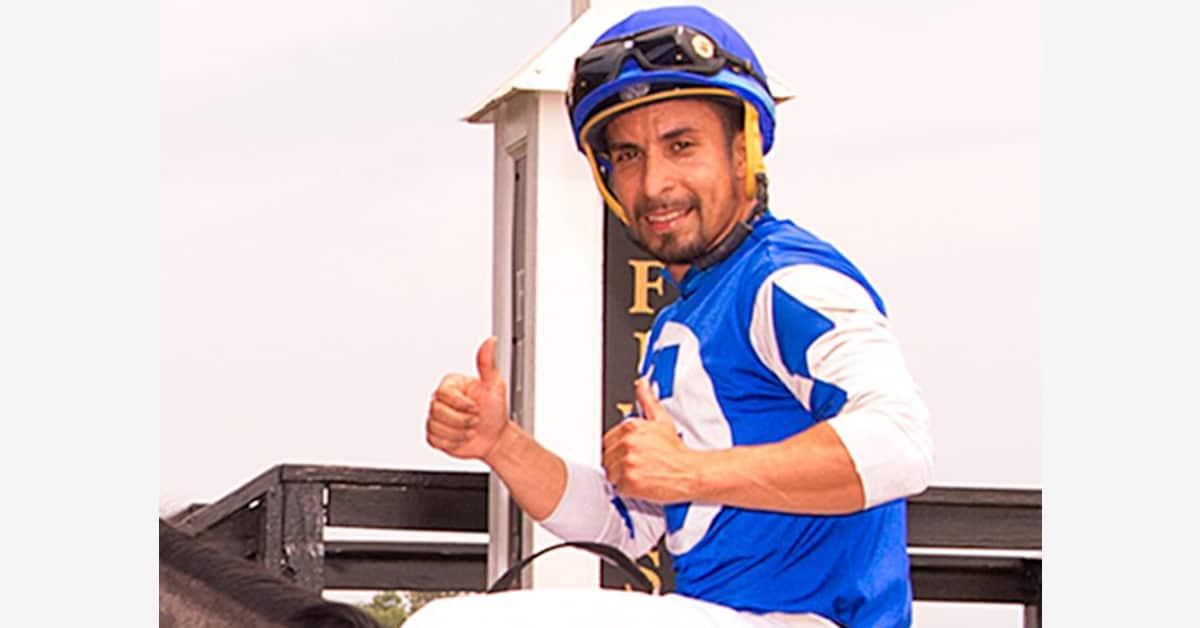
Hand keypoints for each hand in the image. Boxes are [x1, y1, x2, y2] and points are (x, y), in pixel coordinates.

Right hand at [426, 337, 509, 460]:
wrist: (494, 437)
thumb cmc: (495, 411)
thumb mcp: (494, 385)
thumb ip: (487, 363)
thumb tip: (490, 341)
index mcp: (451, 385)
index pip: (445, 394)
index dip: (462, 405)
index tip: (476, 407)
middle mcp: (440, 400)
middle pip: (438, 412)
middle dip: (462, 420)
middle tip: (475, 419)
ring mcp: (435, 417)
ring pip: (437, 427)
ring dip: (459, 432)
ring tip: (470, 429)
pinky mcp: (434, 435)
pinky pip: (436, 440)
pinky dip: (453, 442)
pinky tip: (462, 437)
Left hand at [602, 379, 699, 502]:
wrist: (690, 472)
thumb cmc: (676, 450)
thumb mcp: (662, 420)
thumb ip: (648, 400)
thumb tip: (643, 383)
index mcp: (631, 427)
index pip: (607, 440)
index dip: (617, 449)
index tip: (628, 454)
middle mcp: (627, 443)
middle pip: (606, 456)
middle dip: (617, 463)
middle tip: (635, 465)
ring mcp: (627, 462)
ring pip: (609, 472)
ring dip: (620, 476)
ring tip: (639, 473)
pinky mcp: (629, 481)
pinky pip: (616, 486)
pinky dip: (625, 487)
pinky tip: (640, 482)